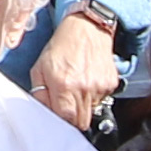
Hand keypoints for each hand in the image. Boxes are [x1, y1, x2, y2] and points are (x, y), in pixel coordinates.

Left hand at [27, 12, 122, 129]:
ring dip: (83, 106)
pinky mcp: (111, 83)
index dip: (62, 121)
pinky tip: (87, 81)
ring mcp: (99, 87)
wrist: (87, 28)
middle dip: (73, 118)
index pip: (66, 120)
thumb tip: (44, 113)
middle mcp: (83, 88)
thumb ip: (39, 94)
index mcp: (63, 85)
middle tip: (66, 104)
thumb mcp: (40, 68)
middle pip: (81, 122)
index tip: (58, 115)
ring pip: (92, 112)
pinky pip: (101, 100)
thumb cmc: (62, 46)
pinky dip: (94, 95)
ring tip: (77, 87)